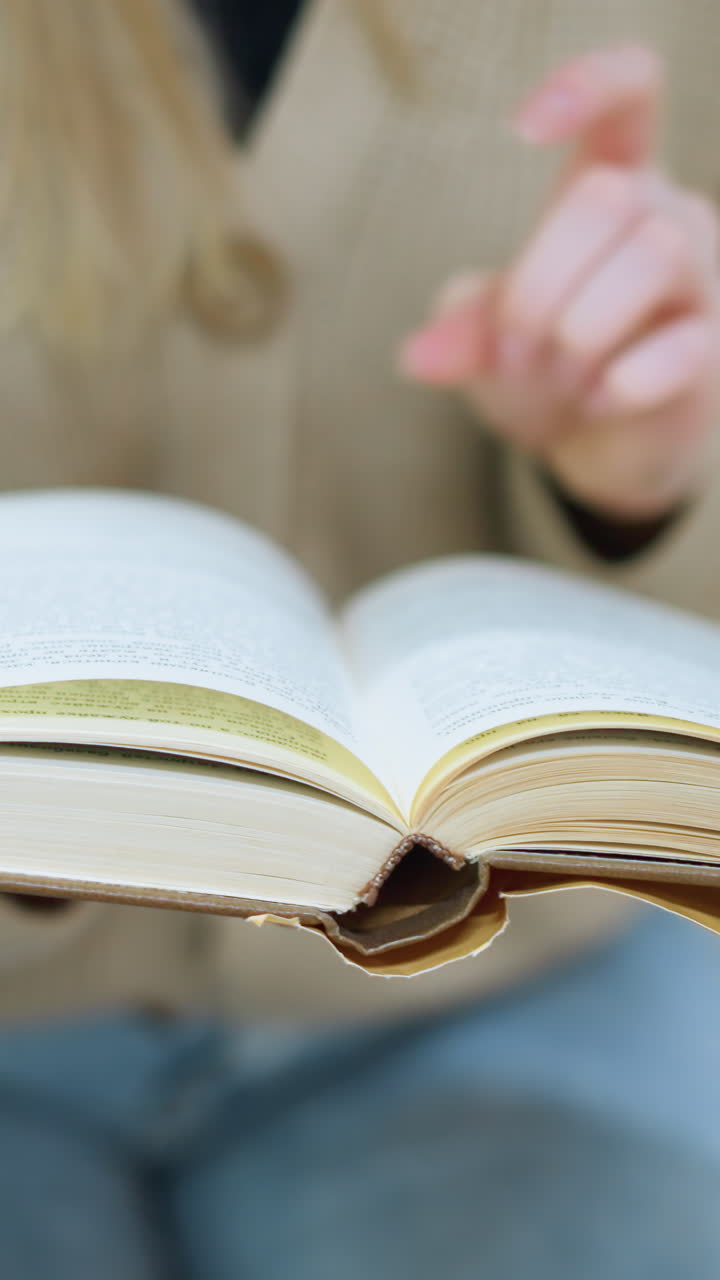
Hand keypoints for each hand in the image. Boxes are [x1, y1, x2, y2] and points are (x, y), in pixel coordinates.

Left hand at [400, 46, 719, 521]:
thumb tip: (420, 358)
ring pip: (653, 254)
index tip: (520, 129)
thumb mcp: (488, 339)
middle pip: (608, 195)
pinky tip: (597, 402)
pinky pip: (677, 349)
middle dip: (540, 283)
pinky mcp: (715, 349)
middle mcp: (668, 216)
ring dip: (580, 330)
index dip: (586, 87)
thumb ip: (462, 329)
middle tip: (518, 351)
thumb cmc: (543, 367)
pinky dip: (616, 384)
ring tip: (561, 377)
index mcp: (612, 183)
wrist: (593, 447)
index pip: (630, 91)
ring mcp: (703, 280)